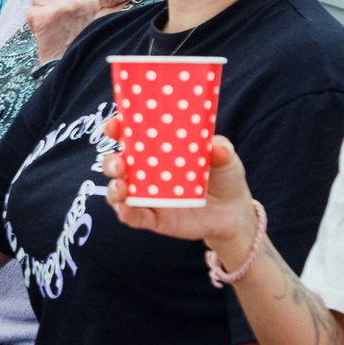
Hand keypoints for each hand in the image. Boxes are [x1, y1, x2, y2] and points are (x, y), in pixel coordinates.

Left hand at [24, 0, 104, 62]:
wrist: (70, 67)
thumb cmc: (73, 42)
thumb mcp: (83, 15)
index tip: (59, 11)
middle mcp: (78, 1)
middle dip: (44, 0)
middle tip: (52, 19)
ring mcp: (62, 7)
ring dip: (38, 12)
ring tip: (49, 27)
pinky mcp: (47, 16)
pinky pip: (30, 11)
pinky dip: (32, 23)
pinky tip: (42, 33)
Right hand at [101, 122, 259, 255]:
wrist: (234, 212)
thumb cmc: (223, 175)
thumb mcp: (225, 158)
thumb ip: (221, 150)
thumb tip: (218, 148)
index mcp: (156, 149)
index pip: (128, 135)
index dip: (115, 128)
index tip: (113, 125)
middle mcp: (145, 172)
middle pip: (116, 164)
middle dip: (110, 161)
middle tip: (119, 162)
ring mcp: (147, 196)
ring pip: (118, 191)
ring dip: (113, 188)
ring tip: (121, 186)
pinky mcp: (154, 219)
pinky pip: (133, 217)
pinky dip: (125, 213)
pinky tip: (125, 208)